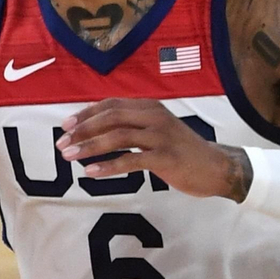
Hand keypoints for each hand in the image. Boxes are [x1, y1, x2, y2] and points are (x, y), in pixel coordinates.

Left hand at [57, 98, 251, 200]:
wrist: (217, 167)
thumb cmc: (181, 150)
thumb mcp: (156, 130)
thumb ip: (131, 126)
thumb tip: (94, 130)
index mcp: (149, 107)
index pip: (110, 105)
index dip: (85, 114)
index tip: (65, 126)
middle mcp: (154, 117)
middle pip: (110, 118)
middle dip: (82, 130)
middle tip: (62, 144)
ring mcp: (161, 136)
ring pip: (117, 137)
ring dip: (89, 147)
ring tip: (70, 157)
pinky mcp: (165, 157)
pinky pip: (131, 160)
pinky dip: (108, 166)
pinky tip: (91, 172)